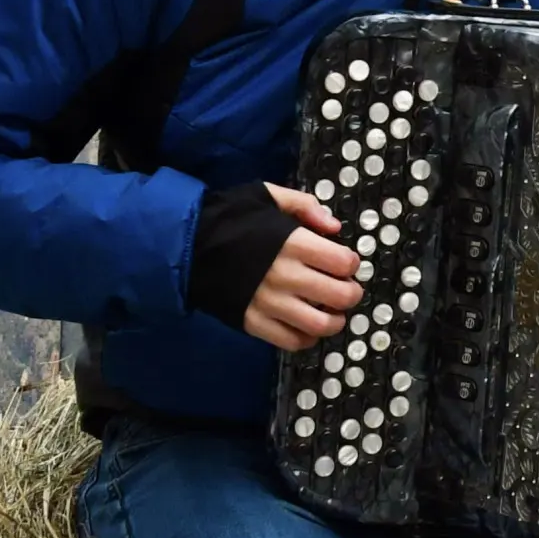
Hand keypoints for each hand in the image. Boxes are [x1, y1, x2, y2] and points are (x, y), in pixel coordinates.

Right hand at [242, 184, 362, 350]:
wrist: (186, 246)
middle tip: (347, 289)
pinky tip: (307, 325)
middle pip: (340, 296)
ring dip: (335, 321)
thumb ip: (305, 206)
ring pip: (321, 325)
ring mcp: (270, 304)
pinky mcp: (254, 323)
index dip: (352, 263)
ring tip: (332, 312)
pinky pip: (292, 341)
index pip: (344, 263)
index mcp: (293, 243)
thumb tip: (335, 227)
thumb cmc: (231, 219)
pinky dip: (307, 338)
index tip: (346, 262)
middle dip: (352, 293)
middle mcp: (286, 276)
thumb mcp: (267, 196)